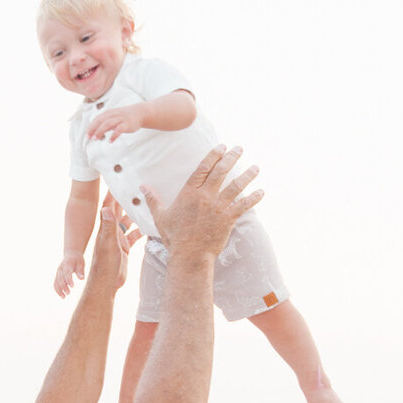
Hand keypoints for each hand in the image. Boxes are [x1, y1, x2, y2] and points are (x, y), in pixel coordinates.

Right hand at [54, 254, 84, 296]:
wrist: (71, 254)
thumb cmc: (78, 260)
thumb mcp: (81, 263)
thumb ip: (81, 271)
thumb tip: (82, 279)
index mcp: (67, 264)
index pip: (67, 273)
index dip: (69, 280)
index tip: (72, 286)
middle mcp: (61, 268)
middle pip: (60, 278)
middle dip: (64, 286)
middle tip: (68, 293)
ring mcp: (58, 272)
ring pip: (56, 281)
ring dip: (59, 289)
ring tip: (64, 297)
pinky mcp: (57, 275)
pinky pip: (55, 283)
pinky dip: (57, 289)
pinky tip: (62, 295)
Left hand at [85, 197, 140, 294]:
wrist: (106, 283)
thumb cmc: (105, 265)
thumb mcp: (108, 244)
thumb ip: (109, 227)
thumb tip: (107, 207)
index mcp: (106, 227)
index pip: (109, 205)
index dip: (113, 193)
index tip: (119, 179)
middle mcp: (111, 231)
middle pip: (120, 211)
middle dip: (127, 200)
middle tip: (137, 188)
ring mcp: (118, 239)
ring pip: (128, 223)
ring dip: (136, 214)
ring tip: (146, 203)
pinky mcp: (124, 248)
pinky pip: (134, 236)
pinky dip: (140, 231)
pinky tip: (149, 226)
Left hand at [87, 103, 145, 142]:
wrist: (139, 113)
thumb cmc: (124, 117)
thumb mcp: (113, 117)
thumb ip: (104, 123)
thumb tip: (96, 131)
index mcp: (108, 113)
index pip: (97, 119)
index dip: (91, 127)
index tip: (87, 135)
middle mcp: (113, 115)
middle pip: (100, 121)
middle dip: (93, 129)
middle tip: (89, 137)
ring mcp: (120, 119)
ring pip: (108, 124)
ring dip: (100, 131)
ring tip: (96, 139)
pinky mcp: (126, 124)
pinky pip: (119, 129)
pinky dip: (113, 135)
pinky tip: (110, 141)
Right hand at [145, 145, 261, 261]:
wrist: (189, 256)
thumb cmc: (174, 238)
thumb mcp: (161, 217)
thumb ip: (153, 200)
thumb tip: (142, 187)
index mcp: (189, 193)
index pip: (203, 168)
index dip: (214, 155)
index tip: (222, 146)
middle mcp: (205, 197)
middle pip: (221, 171)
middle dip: (232, 157)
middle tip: (239, 148)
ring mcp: (218, 207)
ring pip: (236, 186)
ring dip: (247, 175)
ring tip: (255, 168)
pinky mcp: (228, 219)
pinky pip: (244, 205)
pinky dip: (254, 198)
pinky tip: (261, 192)